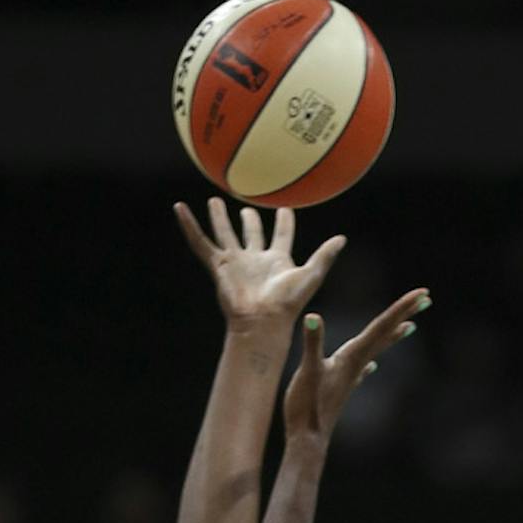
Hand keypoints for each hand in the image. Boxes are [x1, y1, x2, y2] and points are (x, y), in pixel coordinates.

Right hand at [174, 198, 346, 338]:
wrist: (262, 320)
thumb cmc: (287, 303)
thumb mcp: (311, 274)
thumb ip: (325, 256)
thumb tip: (343, 239)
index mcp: (278, 260)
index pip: (282, 235)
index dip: (284, 222)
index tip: (285, 208)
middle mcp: (255, 260)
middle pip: (251, 234)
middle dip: (249, 221)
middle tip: (246, 206)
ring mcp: (236, 263)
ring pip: (225, 234)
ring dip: (219, 218)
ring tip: (214, 201)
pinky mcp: (219, 266)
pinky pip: (200, 242)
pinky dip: (188, 226)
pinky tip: (179, 209)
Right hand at [283, 293, 430, 447]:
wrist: (308, 443)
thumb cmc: (308, 409)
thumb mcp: (307, 371)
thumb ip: (312, 344)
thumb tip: (312, 318)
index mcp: (351, 357)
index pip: (380, 326)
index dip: (401, 307)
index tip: (423, 293)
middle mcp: (356, 365)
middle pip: (385, 334)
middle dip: (404, 314)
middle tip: (427, 298)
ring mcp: (350, 378)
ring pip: (376, 350)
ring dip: (392, 335)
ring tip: (409, 326)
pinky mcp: (342, 389)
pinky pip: (361, 371)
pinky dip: (369, 364)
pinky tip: (372, 366)